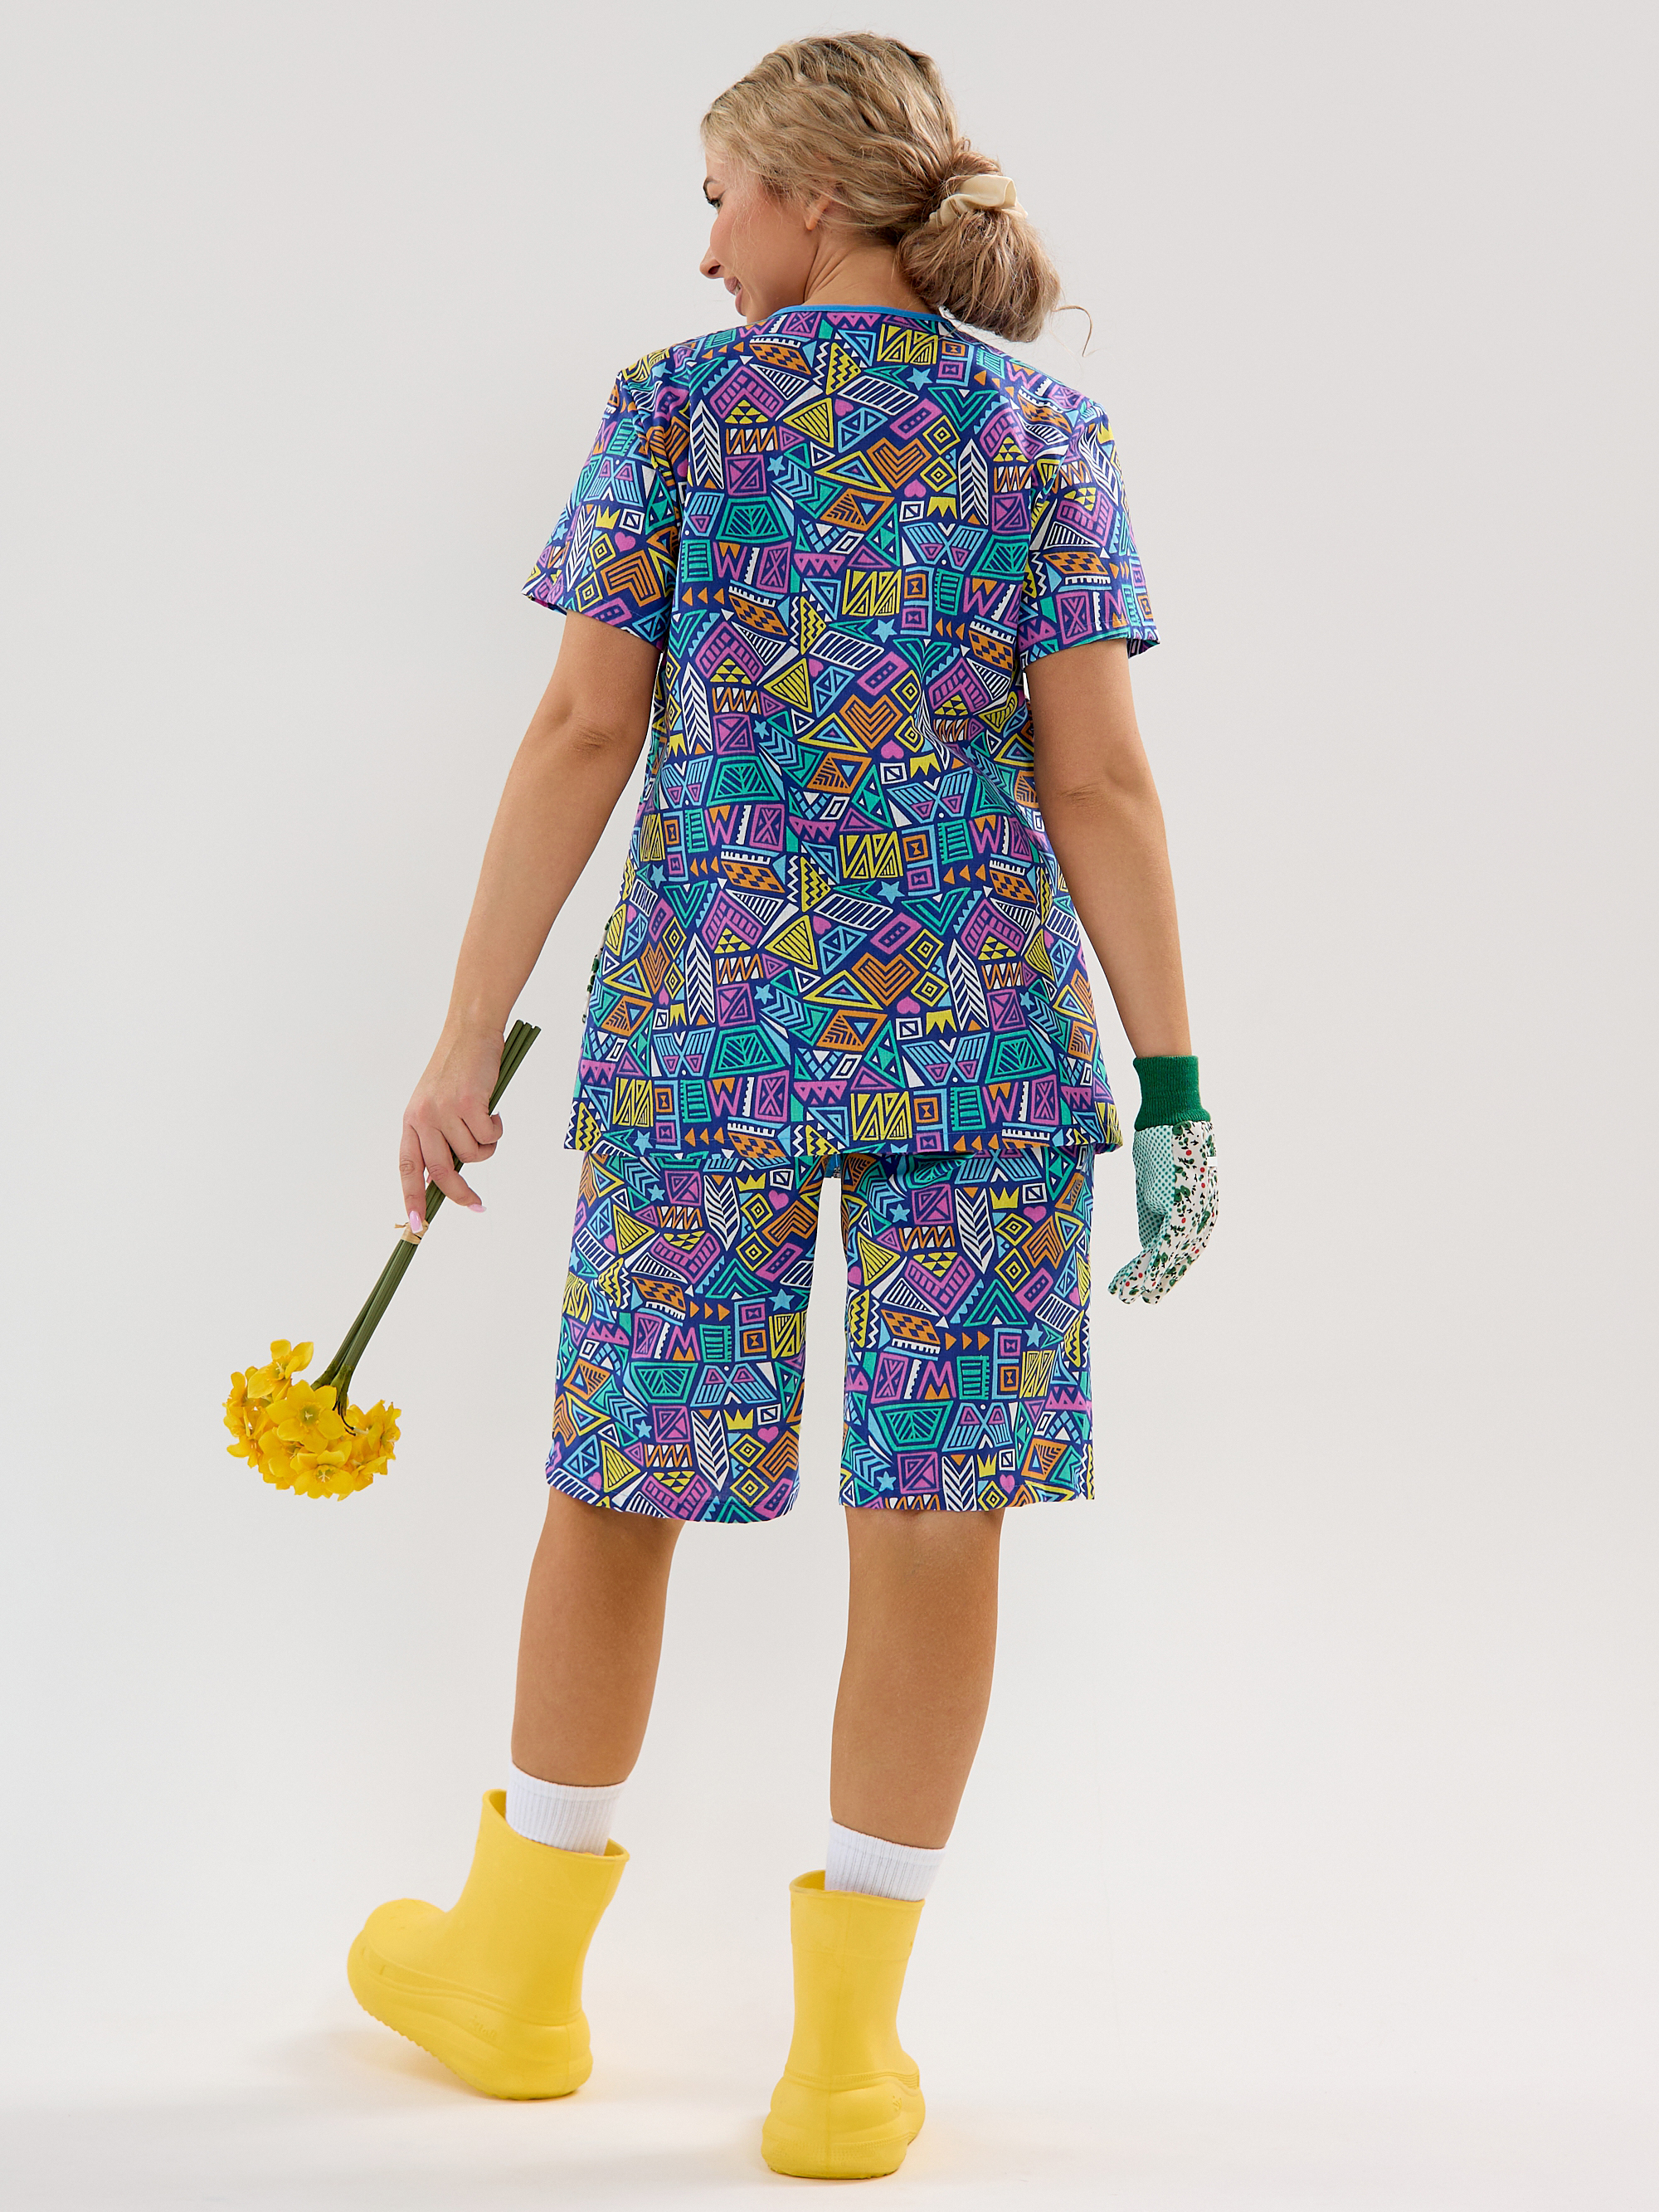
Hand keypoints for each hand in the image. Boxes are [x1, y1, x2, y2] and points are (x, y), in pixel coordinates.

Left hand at [399, 1024, 505, 1225]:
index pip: (408, 1167)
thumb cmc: (459, 1071)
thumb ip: (440, 1137)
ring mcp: (445, 1111)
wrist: (470, 1034)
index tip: (417, 1225)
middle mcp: (423, 1118)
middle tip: (477, 1206)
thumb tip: (450, 1177)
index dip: (412, 1198)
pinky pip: (489, 1136)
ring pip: (473, 1154)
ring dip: (488, 1146)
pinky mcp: (468, 1103)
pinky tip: (493, 1110)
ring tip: (488, 1123)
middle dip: (461, 1196)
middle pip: (442, 1172)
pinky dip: (497, 1129)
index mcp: (412, 1121)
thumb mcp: (438, 1104)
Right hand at [1108, 1120, 1217, 1303]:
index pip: (1185, 1248)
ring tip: (1127, 1294)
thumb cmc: (1162, 1143)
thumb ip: (1155, 1215)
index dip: (1167, 1270)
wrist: (1169, 1114)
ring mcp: (1196, 1210)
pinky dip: (1151, 1265)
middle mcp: (1205, 1214)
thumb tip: (1149, 1246)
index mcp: (1201, 1209)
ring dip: (1148, 1278)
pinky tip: (1139, 1281)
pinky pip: (1165, 1244)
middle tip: (1141, 1299)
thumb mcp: (1156, 1186)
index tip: (1150, 1287)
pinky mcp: (1182, 1205)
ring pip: (1171, 1256)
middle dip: (1160, 1281)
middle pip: (1181, 1258)